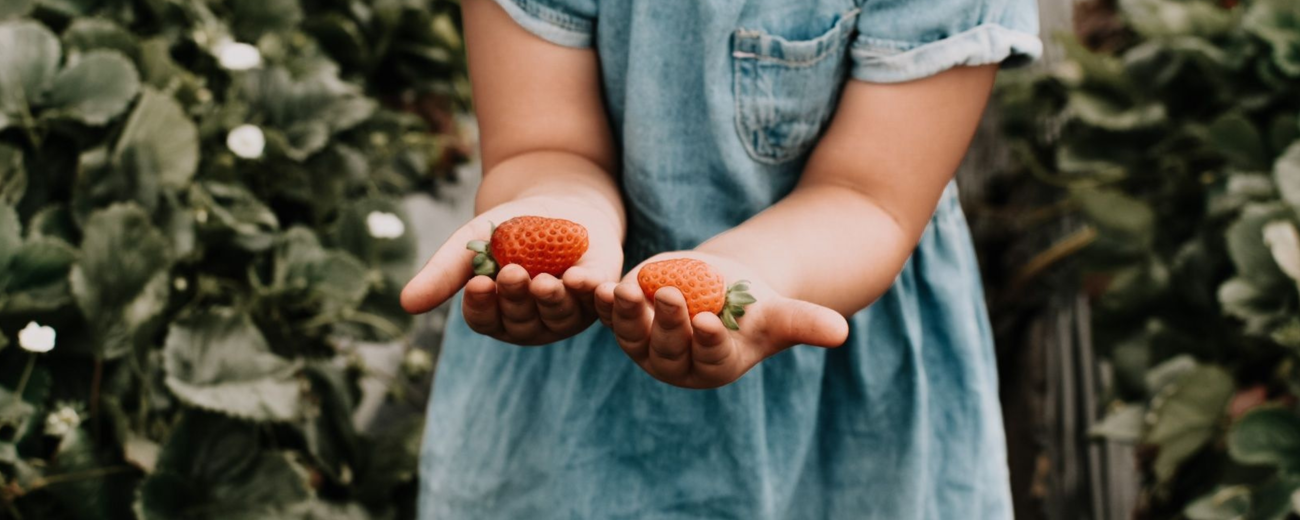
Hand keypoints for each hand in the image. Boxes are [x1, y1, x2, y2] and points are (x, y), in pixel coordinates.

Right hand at [401, 196, 621, 344]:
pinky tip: (581, 278)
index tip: (476, 285)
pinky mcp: (599, 299)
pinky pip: (595, 302)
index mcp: (497, 314)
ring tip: (543, 280)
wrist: (561, 205)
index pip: (484, 320)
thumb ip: (443, 273)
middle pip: (520, 321)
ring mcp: (568, 315)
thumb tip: (405, 303)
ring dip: (550, 300)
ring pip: (557, 316)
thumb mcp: (473, 243)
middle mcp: (532, 323)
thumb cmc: (509, 230)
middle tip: (510, 274)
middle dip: (515, 298)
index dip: (480, 306)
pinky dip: (589, 291)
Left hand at [594, 252, 848, 388]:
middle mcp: (675, 363)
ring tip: (624, 289)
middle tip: (670, 294)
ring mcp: (644, 345)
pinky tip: (590, 283)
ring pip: (631, 332)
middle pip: (667, 345)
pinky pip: (607, 312)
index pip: (710, 356)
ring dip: (625, 313)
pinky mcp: (622, 321)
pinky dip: (597, 299)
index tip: (710, 322)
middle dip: (668, 321)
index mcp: (714, 365)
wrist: (720, 289)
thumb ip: (805, 324)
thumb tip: (843, 334)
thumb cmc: (755, 304)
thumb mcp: (779, 311)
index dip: (709, 341)